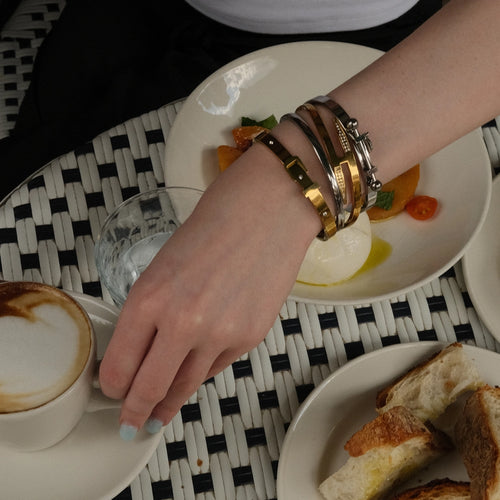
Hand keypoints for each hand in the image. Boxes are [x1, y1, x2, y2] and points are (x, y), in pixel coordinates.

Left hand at [98, 144, 319, 437]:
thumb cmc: (217, 222)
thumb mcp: (165, 263)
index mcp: (150, 297)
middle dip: (135, 411)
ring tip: (159, 413)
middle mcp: (183, 323)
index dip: (112, 385)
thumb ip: (152, 308)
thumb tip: (145, 349)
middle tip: (130, 421)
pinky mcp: (250, 338)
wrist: (271, 207)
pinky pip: (216, 367)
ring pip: (185, 387)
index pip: (119, 364)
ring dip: (169, 403)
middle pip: (149, 389)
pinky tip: (196, 368)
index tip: (113, 390)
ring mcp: (220, 334)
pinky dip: (202, 371)